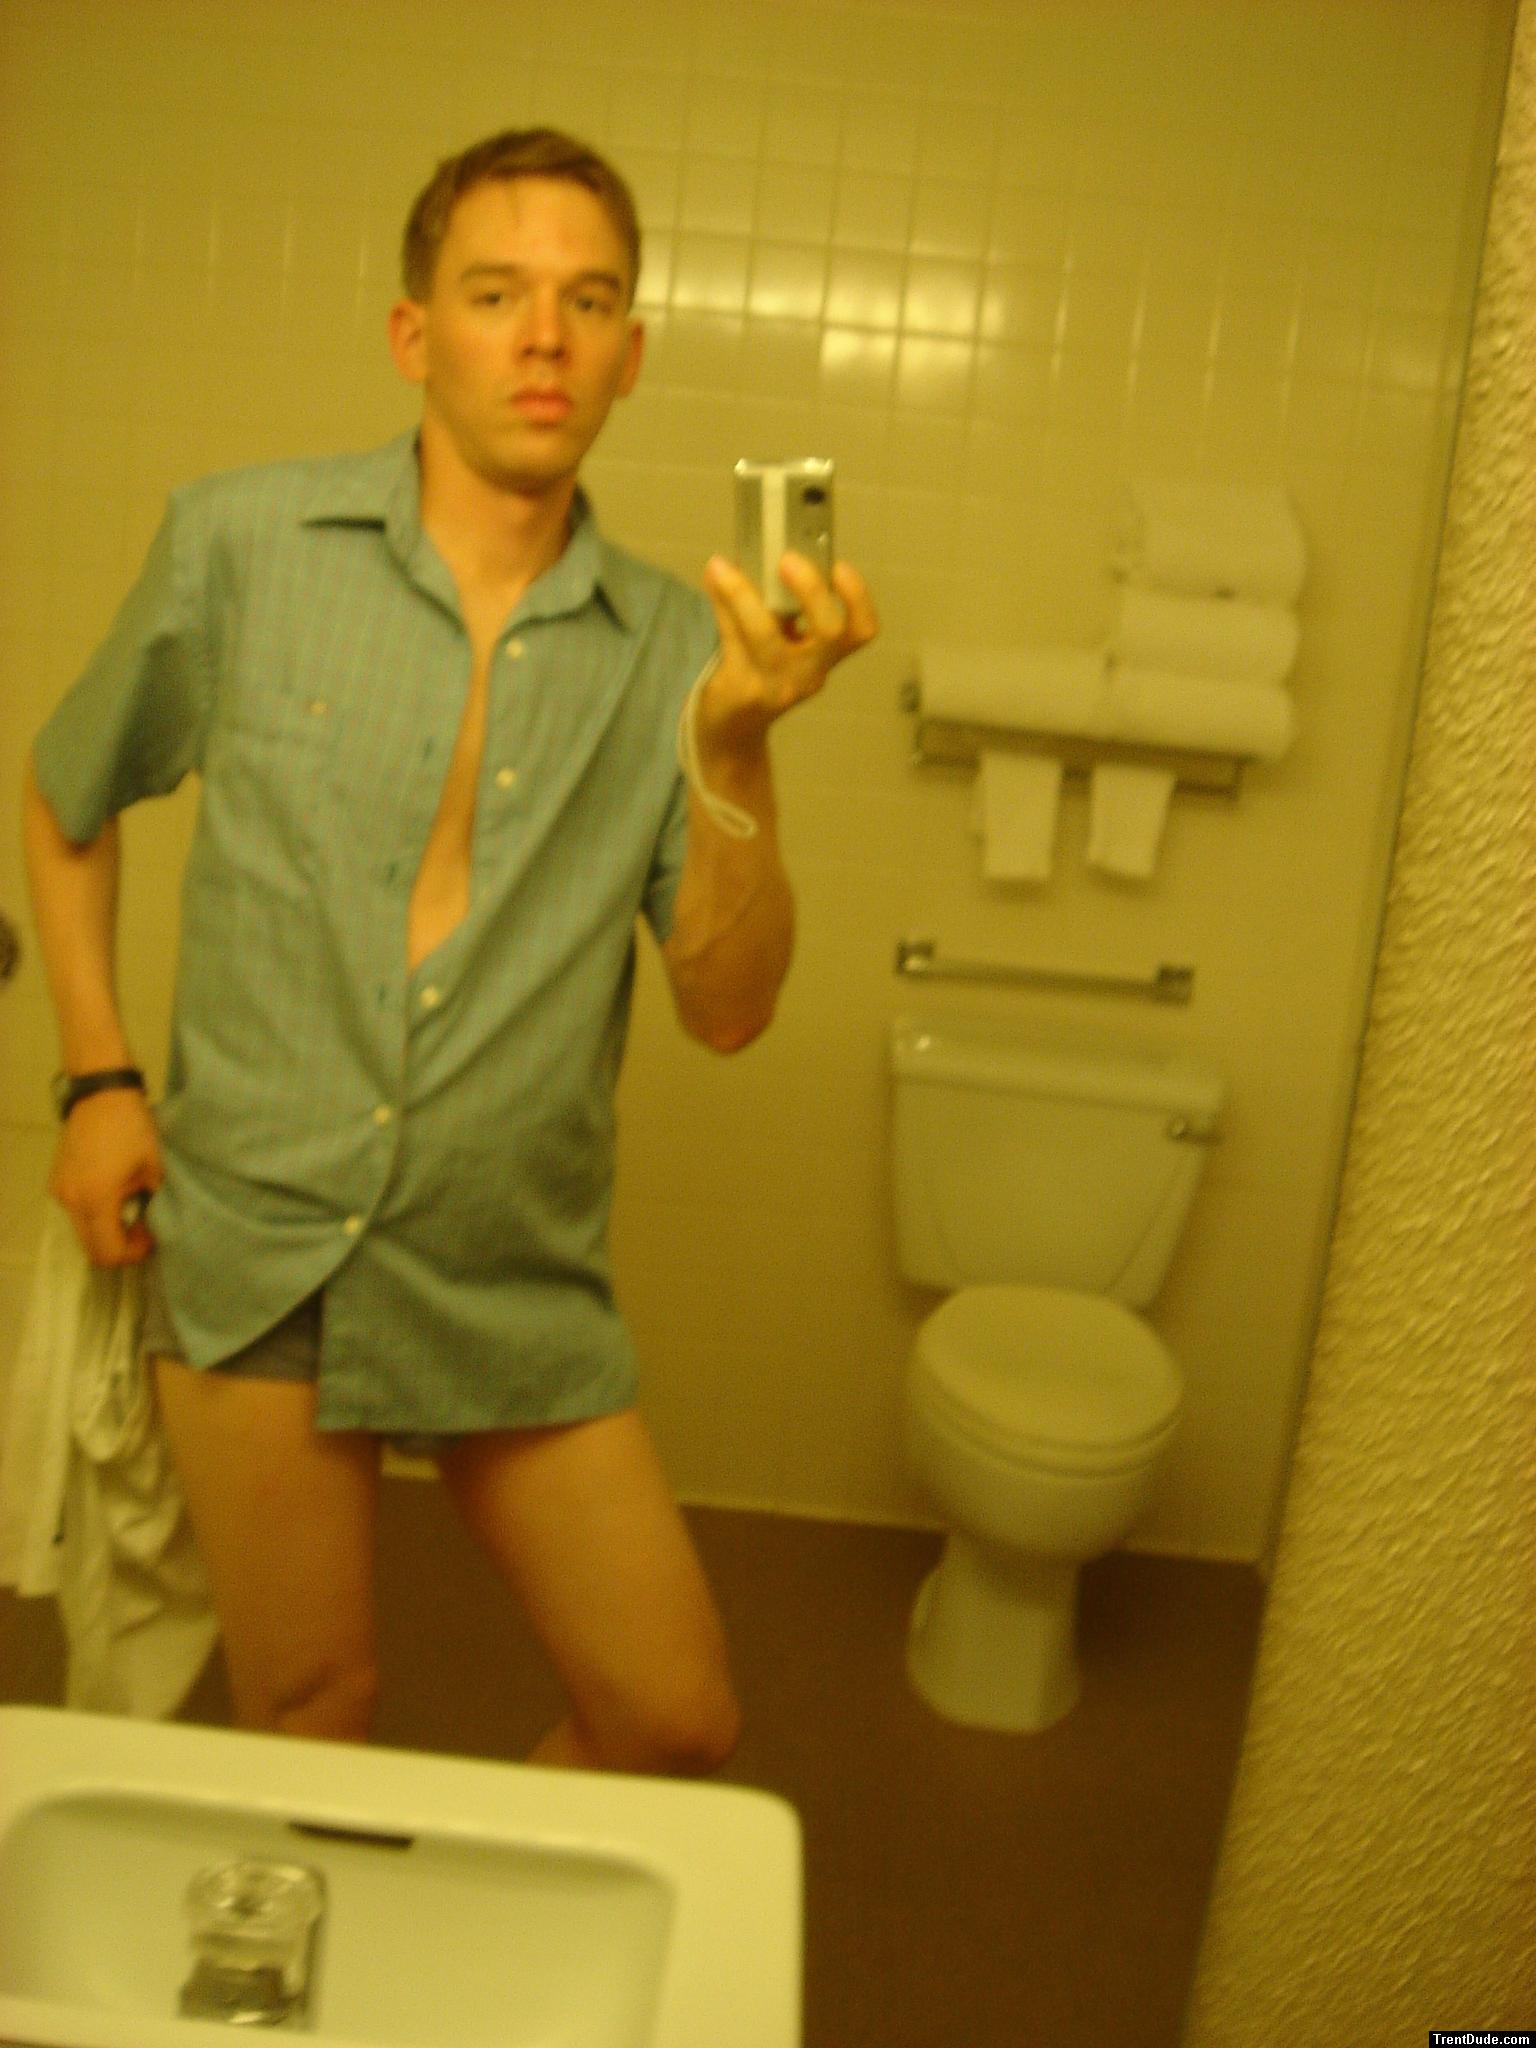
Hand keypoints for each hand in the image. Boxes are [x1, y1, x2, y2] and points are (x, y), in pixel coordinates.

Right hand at [49, 1087, 162, 1266]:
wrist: (101, 1094)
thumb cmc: (132, 1128)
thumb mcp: (153, 1168)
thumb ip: (152, 1203)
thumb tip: (152, 1226)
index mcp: (96, 1199)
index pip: (108, 1251)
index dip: (132, 1254)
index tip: (152, 1240)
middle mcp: (71, 1201)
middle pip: (91, 1248)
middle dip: (119, 1246)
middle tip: (144, 1230)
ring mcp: (60, 1191)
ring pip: (82, 1231)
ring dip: (107, 1231)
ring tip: (132, 1211)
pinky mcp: (57, 1181)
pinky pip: (76, 1212)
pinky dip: (96, 1215)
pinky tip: (116, 1198)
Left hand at [699, 551, 877, 758]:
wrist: (731, 729)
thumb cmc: (756, 672)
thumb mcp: (776, 640)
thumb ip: (770, 601)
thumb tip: (753, 550)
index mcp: (825, 656)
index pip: (861, 630)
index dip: (858, 599)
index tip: (839, 567)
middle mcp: (809, 673)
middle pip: (829, 632)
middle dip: (811, 589)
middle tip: (786, 559)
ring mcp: (778, 686)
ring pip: (767, 637)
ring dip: (743, 596)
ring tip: (722, 567)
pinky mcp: (744, 690)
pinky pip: (732, 640)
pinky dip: (721, 605)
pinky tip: (714, 579)